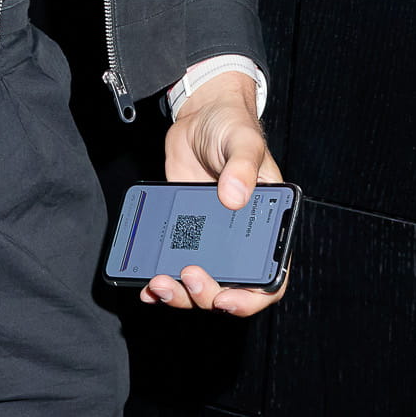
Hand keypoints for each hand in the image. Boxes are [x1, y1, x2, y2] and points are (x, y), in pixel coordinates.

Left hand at [141, 72, 287, 317]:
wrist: (201, 117)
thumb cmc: (233, 128)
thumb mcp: (244, 142)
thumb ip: (243, 167)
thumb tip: (234, 196)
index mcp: (266, 227)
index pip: (269, 279)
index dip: (250, 299)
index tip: (226, 299)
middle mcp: (240, 241)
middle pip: (229, 290)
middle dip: (207, 295)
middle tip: (189, 276)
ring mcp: (210, 241)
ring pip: (199, 286)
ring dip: (180, 294)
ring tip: (160, 284)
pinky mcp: (183, 234)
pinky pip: (174, 266)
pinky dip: (160, 282)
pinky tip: (146, 286)